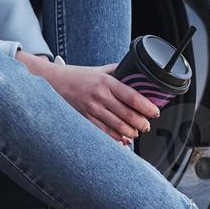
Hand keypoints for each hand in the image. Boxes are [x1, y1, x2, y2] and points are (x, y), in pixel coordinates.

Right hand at [19, 54, 159, 142]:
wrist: (54, 82)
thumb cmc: (78, 76)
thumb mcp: (99, 70)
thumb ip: (117, 71)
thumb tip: (135, 72)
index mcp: (106, 82)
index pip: (131, 96)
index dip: (146, 106)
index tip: (155, 112)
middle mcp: (100, 96)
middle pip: (126, 114)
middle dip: (141, 123)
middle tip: (147, 125)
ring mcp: (92, 109)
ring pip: (116, 125)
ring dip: (130, 132)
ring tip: (136, 132)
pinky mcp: (85, 119)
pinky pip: (103, 132)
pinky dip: (115, 138)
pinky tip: (122, 139)